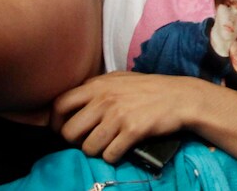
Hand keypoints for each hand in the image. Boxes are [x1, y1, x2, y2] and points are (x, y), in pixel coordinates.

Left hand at [53, 71, 196, 163]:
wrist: (180, 97)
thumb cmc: (148, 88)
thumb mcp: (119, 79)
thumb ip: (95, 87)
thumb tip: (71, 102)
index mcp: (98, 84)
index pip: (59, 104)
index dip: (56, 122)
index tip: (62, 130)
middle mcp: (104, 99)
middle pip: (68, 131)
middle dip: (74, 142)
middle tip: (85, 141)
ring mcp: (118, 115)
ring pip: (88, 147)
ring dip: (95, 152)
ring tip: (106, 146)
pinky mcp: (132, 130)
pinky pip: (109, 155)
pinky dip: (112, 157)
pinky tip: (120, 149)